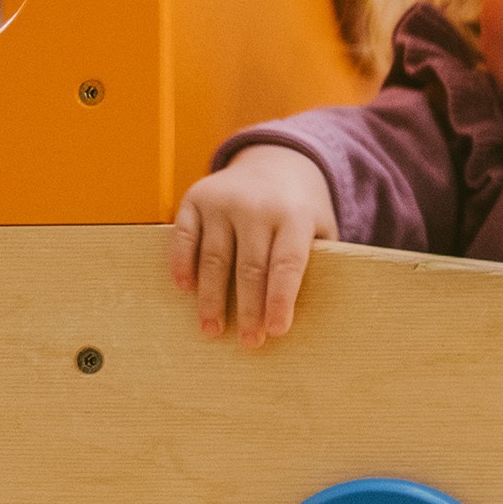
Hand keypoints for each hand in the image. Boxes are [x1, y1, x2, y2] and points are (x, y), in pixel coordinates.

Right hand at [170, 145, 337, 346]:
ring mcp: (223, 201)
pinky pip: (184, 236)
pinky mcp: (195, 199)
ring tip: (212, 329)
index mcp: (294, 215)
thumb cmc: (301, 209)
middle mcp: (257, 207)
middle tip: (248, 342)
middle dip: (248, 309)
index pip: (287, 264)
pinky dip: (182, 264)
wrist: (275, 161)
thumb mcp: (320, 226)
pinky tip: (185, 289)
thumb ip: (318, 259)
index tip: (277, 331)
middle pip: (250, 268)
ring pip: (214, 258)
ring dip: (211, 299)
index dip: (281, 300)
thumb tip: (314, 311)